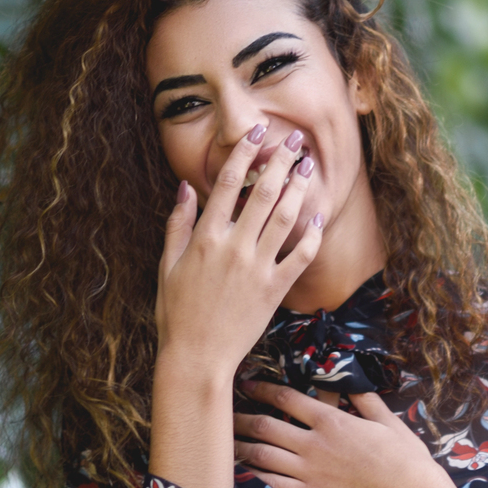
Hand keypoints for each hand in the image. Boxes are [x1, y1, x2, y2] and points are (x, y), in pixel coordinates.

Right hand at [155, 123, 323, 384]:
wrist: (196, 357)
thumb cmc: (176, 312)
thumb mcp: (167, 265)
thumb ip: (178, 224)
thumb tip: (187, 187)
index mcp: (205, 237)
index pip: (229, 182)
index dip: (245, 151)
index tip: (258, 130)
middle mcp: (233, 247)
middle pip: (263, 192)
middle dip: (281, 161)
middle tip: (296, 140)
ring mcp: (256, 268)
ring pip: (284, 218)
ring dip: (299, 188)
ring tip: (310, 167)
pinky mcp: (274, 290)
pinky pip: (299, 256)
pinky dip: (313, 235)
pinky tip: (320, 216)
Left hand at [233, 382, 458, 487]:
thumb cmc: (405, 459)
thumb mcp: (388, 421)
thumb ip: (366, 400)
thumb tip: (352, 383)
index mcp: (332, 420)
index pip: (286, 399)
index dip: (262, 390)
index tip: (247, 385)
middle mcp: (313, 443)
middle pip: (265, 426)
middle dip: (240, 418)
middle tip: (223, 414)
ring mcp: (308, 471)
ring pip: (262, 454)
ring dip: (240, 447)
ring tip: (223, 444)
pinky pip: (271, 484)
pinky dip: (252, 476)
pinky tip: (239, 472)